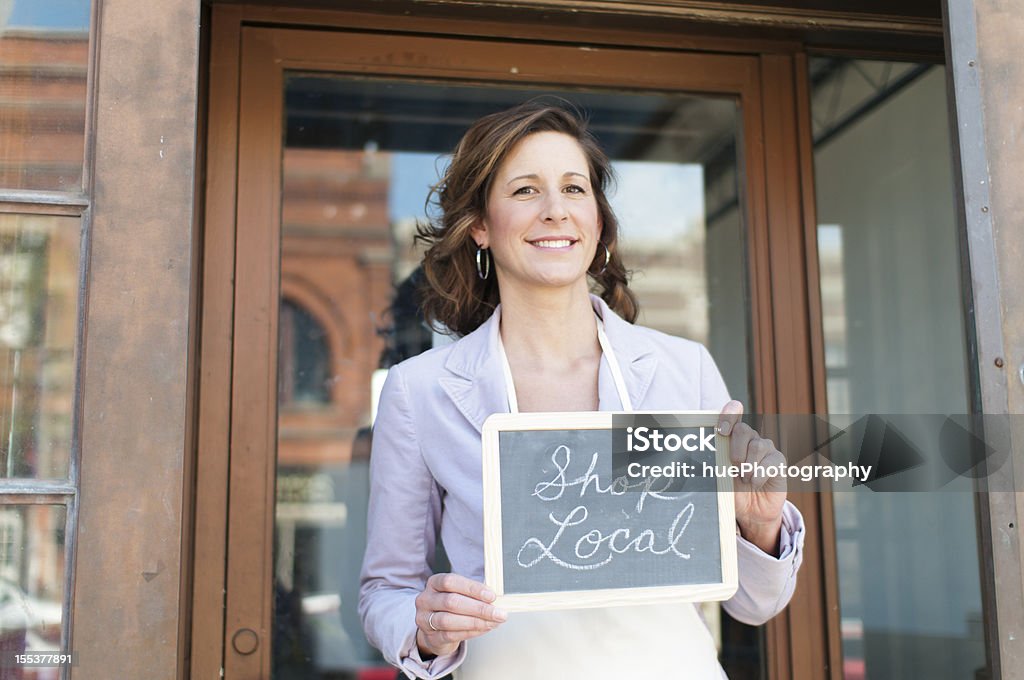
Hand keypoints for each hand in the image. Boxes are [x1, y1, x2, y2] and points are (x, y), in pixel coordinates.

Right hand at [414, 573, 507, 657]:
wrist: (435, 628)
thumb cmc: (451, 607)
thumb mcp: (459, 594)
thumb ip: (474, 593)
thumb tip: (494, 598)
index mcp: (434, 583)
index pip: (451, 582)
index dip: (472, 588)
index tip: (491, 596)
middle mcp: (426, 599)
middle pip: (451, 602)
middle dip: (478, 608)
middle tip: (498, 613)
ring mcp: (425, 619)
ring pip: (449, 621)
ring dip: (475, 622)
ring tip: (492, 622)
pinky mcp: (430, 637)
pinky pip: (451, 635)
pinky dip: (470, 632)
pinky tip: (482, 629)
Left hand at [718, 401, 785, 555]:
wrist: (751, 511)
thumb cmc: (731, 489)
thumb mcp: (718, 475)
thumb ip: (713, 461)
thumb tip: (697, 453)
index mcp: (733, 437)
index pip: (733, 412)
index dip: (728, 415)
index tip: (721, 431)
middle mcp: (750, 439)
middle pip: (743, 429)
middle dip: (735, 450)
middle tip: (733, 467)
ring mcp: (766, 448)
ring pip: (758, 445)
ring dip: (748, 466)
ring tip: (744, 479)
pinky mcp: (778, 461)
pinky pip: (771, 462)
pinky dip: (760, 475)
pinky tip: (755, 483)